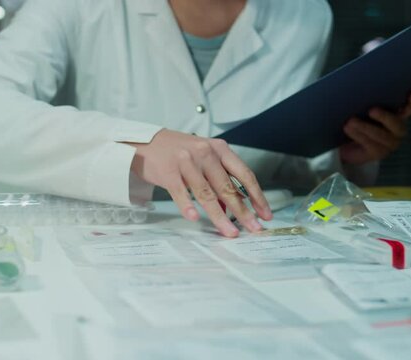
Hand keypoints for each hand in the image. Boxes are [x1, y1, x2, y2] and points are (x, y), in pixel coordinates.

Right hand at [127, 129, 272, 236]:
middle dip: (243, 211)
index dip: (257, 195)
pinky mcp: (168, 172)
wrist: (145, 142)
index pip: (244, 174)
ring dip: (220, 216)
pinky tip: (195, 218)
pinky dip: (188, 206)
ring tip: (230, 232)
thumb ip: (218, 178)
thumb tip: (230, 206)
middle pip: (228, 187)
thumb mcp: (203, 158)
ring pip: (207, 194)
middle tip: (253, 228)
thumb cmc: (177, 152)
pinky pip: (181, 193)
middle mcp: (205, 153)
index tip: (265, 213)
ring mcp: (186, 162)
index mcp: (219, 148)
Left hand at [340, 93, 410, 163]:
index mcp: (399, 114)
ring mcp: (390, 143)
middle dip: (385, 117)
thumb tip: (359, 86)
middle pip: (398, 124)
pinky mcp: (379, 153)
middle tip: (371, 110)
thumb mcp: (364, 108)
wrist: (347, 145)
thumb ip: (368, 100)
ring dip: (365, 127)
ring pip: (382, 135)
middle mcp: (398, 129)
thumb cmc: (359, 121)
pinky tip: (348, 129)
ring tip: (350, 121)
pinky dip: (358, 135)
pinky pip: (370, 144)